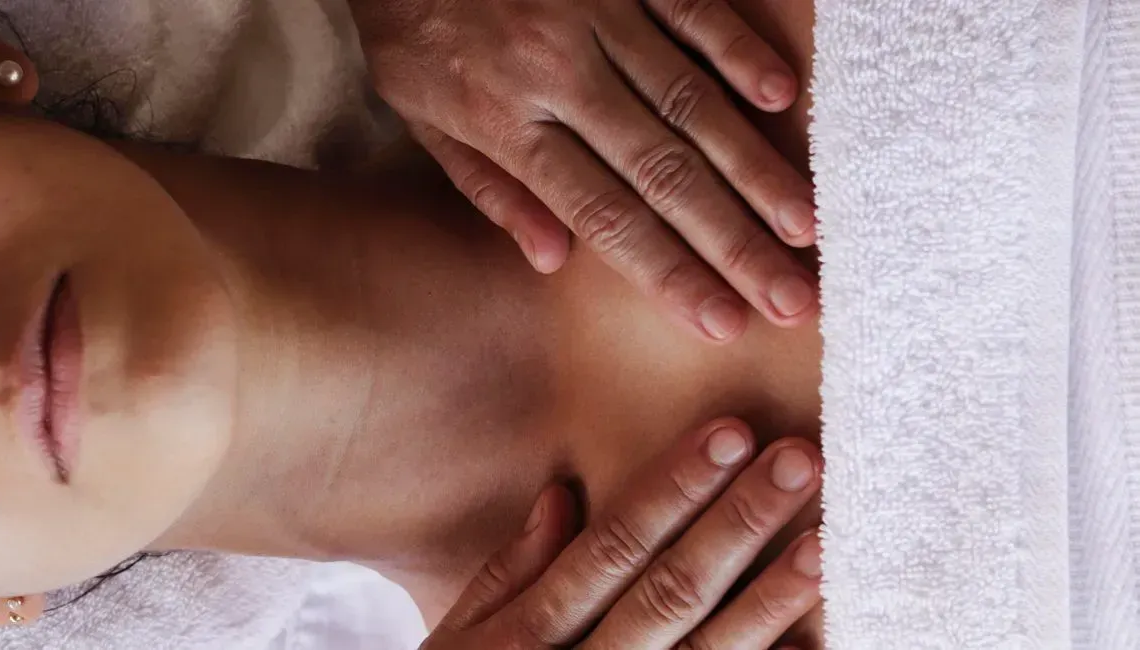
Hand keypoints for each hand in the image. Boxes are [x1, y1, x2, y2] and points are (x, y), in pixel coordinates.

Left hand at [351, 0, 818, 340]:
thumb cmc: (411, 25)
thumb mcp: (420, 116)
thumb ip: (488, 188)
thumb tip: (552, 261)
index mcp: (504, 122)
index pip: (603, 216)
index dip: (667, 274)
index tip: (722, 322)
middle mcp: (557, 74)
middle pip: (663, 173)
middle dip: (733, 243)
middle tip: (792, 297)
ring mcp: (596, 15)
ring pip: (689, 103)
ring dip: (753, 167)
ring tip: (805, 224)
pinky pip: (693, 11)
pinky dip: (738, 52)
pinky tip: (783, 99)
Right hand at [421, 418, 822, 648]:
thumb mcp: (458, 640)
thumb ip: (506, 572)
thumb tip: (561, 496)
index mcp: (531, 636)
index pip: (614, 546)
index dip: (674, 488)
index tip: (728, 433)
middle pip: (672, 591)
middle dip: (738, 524)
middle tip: (799, 462)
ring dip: (770, 601)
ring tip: (824, 545)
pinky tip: (813, 645)